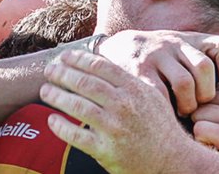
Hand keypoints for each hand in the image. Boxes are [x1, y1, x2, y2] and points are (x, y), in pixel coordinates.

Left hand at [40, 50, 197, 173]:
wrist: (173, 160)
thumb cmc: (160, 127)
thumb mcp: (150, 96)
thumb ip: (128, 81)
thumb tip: (102, 65)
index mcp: (134, 88)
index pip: (99, 66)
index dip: (77, 59)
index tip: (64, 56)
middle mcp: (123, 105)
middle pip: (84, 82)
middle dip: (62, 74)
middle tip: (49, 70)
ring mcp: (114, 128)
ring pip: (77, 106)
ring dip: (56, 96)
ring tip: (45, 91)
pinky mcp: (106, 150)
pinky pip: (76, 136)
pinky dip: (60, 127)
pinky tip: (52, 120)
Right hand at [96, 30, 218, 114]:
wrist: (117, 48)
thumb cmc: (161, 54)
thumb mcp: (186, 45)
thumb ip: (213, 50)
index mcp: (191, 40)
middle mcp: (175, 44)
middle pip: (204, 67)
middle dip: (207, 92)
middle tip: (202, 104)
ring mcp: (156, 58)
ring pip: (184, 83)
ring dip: (189, 104)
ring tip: (184, 111)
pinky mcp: (138, 73)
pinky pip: (160, 94)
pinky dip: (168, 107)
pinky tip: (168, 113)